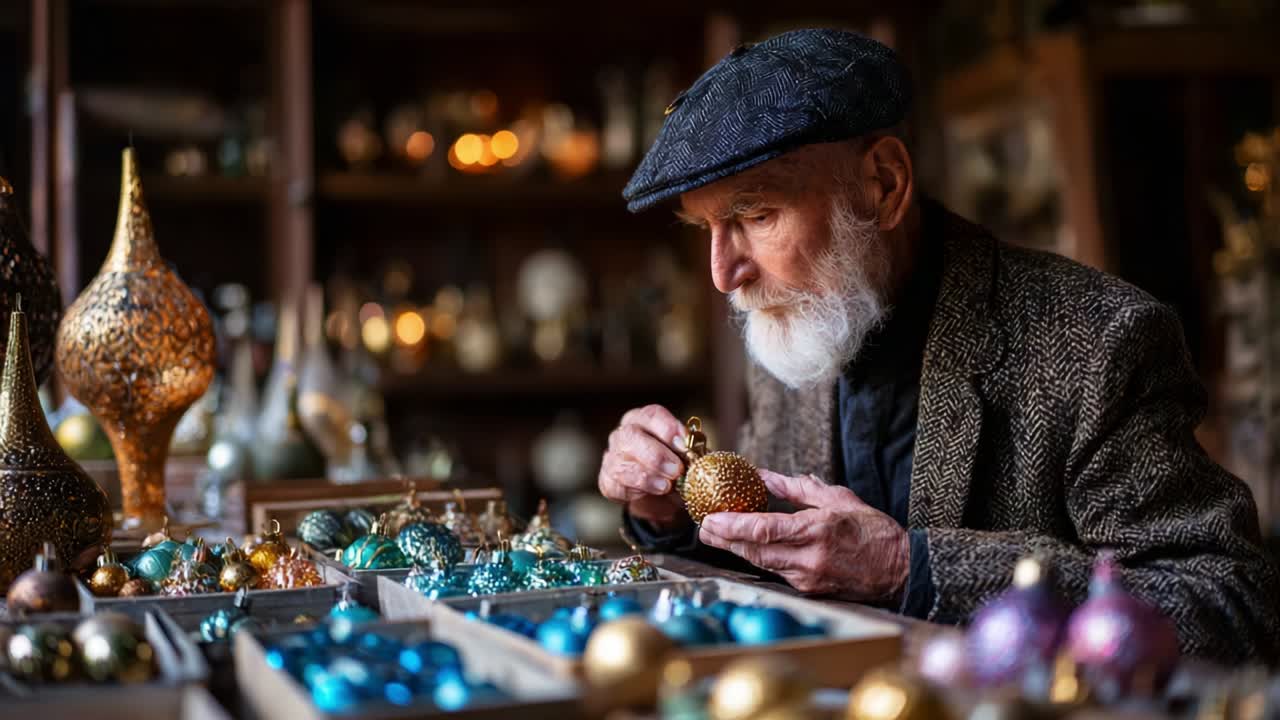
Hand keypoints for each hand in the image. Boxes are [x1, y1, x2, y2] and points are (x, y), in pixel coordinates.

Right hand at [598, 405, 690, 529]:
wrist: (661, 494)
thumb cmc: (675, 466)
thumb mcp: (687, 456)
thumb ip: (691, 453)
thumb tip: (700, 455)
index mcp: (645, 420)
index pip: (651, 415)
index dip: (667, 427)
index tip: (684, 443)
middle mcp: (624, 434)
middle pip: (631, 435)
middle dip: (655, 454)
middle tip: (676, 470)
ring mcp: (612, 456)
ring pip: (620, 462)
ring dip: (645, 476)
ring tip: (666, 486)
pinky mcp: (607, 480)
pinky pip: (615, 485)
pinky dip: (634, 490)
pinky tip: (649, 493)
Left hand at [698, 470, 909, 602]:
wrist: (901, 570)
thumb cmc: (873, 531)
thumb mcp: (837, 498)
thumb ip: (796, 489)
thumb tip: (763, 477)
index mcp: (816, 531)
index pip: (763, 530)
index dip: (732, 526)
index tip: (711, 519)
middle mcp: (808, 558)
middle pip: (754, 551)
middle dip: (724, 539)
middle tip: (703, 527)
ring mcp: (808, 578)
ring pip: (762, 563)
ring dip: (737, 549)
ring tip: (716, 534)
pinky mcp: (810, 590)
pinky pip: (776, 571)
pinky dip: (759, 558)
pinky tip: (746, 547)